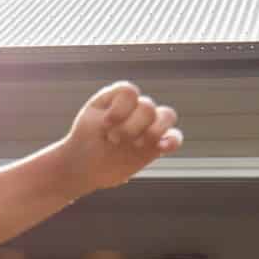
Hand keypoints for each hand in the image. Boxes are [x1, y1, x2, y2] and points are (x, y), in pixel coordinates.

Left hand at [56, 81, 183, 195]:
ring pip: (167, 116)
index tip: (105, 125)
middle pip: (147, 106)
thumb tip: (121, 121)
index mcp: (118, 98)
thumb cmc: (83, 143)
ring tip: (136, 145)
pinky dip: (172, 141)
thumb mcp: (87, 126)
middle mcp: (135, 109)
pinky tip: (161, 148)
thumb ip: (106, 116)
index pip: (130, 92)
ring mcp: (148, 126)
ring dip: (153, 131)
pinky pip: (175, 138)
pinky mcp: (156, 145)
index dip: (120, 109)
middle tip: (113, 140)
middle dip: (130, 127)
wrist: (85, 166)